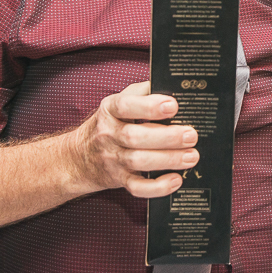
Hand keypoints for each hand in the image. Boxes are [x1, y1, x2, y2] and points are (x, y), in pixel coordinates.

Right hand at [70, 81, 198, 197]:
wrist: (79, 157)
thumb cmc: (111, 124)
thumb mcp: (120, 101)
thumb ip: (144, 92)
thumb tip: (174, 85)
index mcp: (110, 110)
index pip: (126, 106)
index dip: (149, 106)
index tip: (173, 106)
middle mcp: (109, 134)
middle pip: (135, 136)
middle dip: (166, 137)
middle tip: (191, 135)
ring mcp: (113, 159)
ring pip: (139, 161)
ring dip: (168, 159)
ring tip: (191, 156)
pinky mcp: (119, 180)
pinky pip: (137, 187)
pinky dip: (158, 187)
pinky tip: (176, 180)